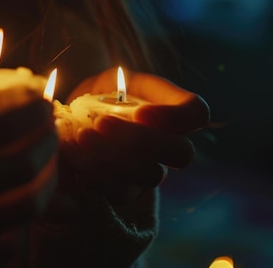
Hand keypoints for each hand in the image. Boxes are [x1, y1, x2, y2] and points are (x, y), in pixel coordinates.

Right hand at [0, 99, 57, 266]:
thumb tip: (25, 114)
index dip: (32, 114)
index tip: (44, 105)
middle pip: (20, 169)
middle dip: (48, 145)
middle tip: (50, 134)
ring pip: (25, 209)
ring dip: (49, 182)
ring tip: (48, 166)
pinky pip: (8, 244)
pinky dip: (25, 222)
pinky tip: (25, 201)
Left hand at [60, 68, 209, 204]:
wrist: (77, 117)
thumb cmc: (103, 93)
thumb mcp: (116, 78)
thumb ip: (125, 84)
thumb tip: (126, 111)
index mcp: (173, 110)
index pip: (197, 113)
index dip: (176, 117)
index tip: (141, 112)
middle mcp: (171, 145)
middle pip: (181, 153)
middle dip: (141, 139)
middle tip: (102, 122)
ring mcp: (152, 172)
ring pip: (150, 175)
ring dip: (114, 156)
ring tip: (83, 135)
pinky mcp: (127, 192)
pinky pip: (121, 193)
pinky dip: (95, 172)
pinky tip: (75, 151)